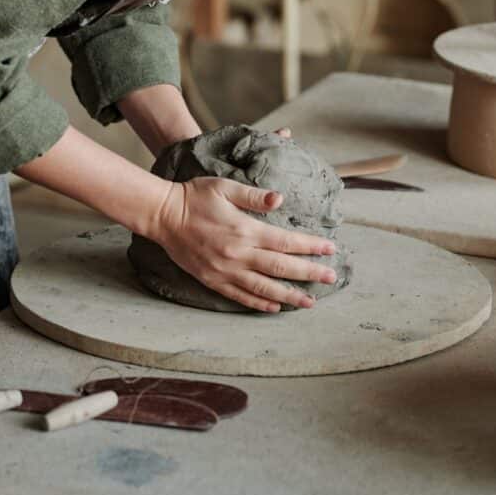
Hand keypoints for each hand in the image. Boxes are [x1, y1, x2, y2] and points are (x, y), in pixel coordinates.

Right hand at [152, 176, 337, 312]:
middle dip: (309, 273)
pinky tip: (275, 307)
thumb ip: (254, 195)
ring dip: (290, 296)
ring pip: (264, 289)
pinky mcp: (213, 280)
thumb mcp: (225, 187)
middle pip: (281, 268)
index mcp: (244, 230)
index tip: (330, 249)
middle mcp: (238, 255)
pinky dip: (260, 304)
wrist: (163, 216)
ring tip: (310, 301)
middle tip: (332, 276)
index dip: (310, 247)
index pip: (286, 242)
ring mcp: (225, 271)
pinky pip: (241, 296)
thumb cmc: (195, 196)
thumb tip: (280, 199)